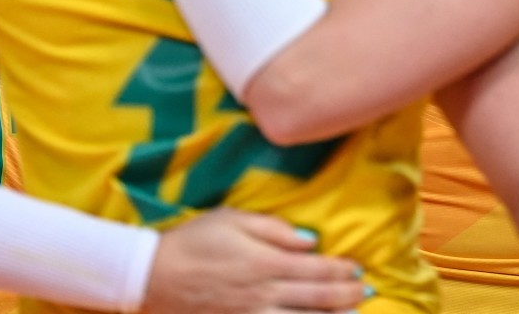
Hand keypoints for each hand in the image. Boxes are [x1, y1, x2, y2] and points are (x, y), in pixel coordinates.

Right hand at [141, 209, 363, 313]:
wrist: (152, 277)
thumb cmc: (193, 241)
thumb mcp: (232, 219)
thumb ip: (275, 229)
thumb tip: (311, 240)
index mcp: (266, 262)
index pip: (317, 268)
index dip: (341, 270)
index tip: (357, 268)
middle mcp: (265, 293)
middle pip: (318, 298)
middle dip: (347, 295)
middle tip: (366, 292)